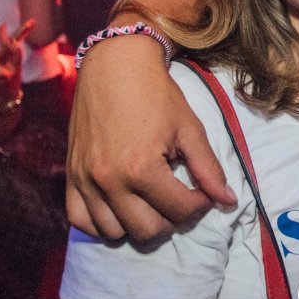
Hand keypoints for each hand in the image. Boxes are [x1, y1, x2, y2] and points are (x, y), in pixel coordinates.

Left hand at [0, 19, 33, 108]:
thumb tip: (8, 23)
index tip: (11, 42)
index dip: (12, 47)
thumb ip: (8, 40)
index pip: (15, 52)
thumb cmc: (8, 72)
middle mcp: (10, 74)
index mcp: (15, 63)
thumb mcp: (10, 58)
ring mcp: (0, 85)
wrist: (8, 99)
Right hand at [65, 31, 235, 240]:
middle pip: (148, 231)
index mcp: (140, 168)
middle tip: (179, 196)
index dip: (200, 204)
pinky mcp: (70, 176)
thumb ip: (209, 169)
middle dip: (172, 218)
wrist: (115, 65)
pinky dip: (102, 222)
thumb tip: (228, 201)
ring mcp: (85, 181)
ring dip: (138, 224)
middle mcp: (108, 180)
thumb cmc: (156, 94)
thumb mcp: (189, 128)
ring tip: (152, 201)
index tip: (203, 192)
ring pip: (114, 233)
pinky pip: (82, 221)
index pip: (179, 210)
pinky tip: (121, 206)